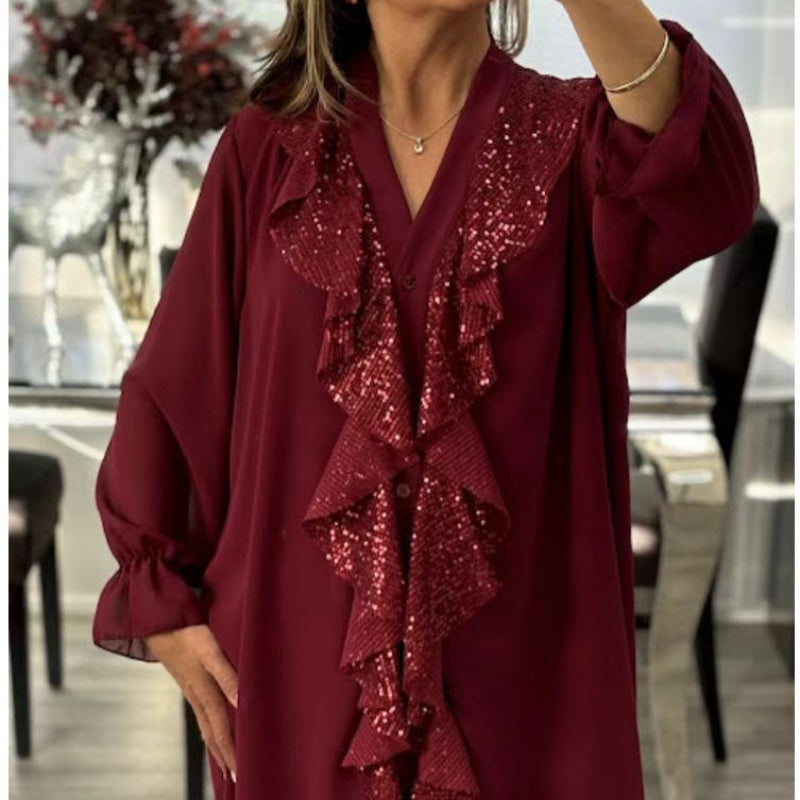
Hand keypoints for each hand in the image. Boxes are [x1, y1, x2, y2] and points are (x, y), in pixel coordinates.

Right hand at [145, 624, 237, 781]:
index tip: (238, 775)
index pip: (221, 729)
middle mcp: (196, 693)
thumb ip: (228, 676)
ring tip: (223, 763)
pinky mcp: (187, 679)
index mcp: (204, 690)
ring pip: (206, 723)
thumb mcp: (210, 651)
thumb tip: (243, 703)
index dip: (231, 752)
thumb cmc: (186, 630)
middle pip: (213, 732)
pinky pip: (200, 711)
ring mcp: (190, 687)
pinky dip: (208, 727)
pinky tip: (210, 727)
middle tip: (234, 779)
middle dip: (224, 756)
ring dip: (216, 744)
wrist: (156, 618)